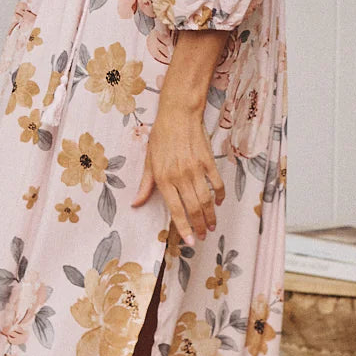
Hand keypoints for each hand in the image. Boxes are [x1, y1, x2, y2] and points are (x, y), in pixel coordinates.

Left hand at [131, 103, 224, 245]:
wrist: (178, 113)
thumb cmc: (161, 136)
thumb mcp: (149, 161)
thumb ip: (145, 185)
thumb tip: (136, 204)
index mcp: (164, 178)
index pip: (175, 209)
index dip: (184, 228)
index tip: (190, 241)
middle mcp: (181, 176)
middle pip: (194, 208)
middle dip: (199, 226)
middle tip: (202, 236)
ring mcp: (196, 169)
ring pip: (206, 199)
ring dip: (210, 216)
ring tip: (211, 226)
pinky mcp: (208, 161)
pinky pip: (217, 183)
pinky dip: (219, 195)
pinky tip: (218, 203)